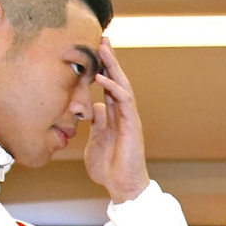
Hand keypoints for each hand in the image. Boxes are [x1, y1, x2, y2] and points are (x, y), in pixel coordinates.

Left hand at [81, 41, 149, 202]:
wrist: (123, 187)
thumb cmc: (109, 168)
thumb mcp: (95, 140)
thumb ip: (96, 123)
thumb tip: (95, 105)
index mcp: (114, 117)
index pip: (109, 86)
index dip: (102, 68)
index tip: (93, 50)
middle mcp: (124, 114)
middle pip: (118, 80)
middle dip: (110, 59)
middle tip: (101, 38)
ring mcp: (129, 119)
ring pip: (123, 86)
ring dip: (113, 66)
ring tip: (104, 48)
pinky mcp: (132, 126)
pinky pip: (124, 102)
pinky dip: (113, 88)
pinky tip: (101, 77)